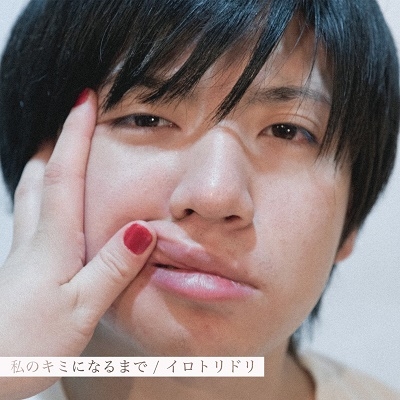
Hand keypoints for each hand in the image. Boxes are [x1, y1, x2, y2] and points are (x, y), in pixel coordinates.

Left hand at [0, 90, 155, 398]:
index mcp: (54, 241)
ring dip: (46, 161)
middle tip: (75, 119)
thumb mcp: (82, 308)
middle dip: (57, 140)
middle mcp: (35, 236)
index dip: (74, 134)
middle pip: (39, 173)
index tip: (85, 98)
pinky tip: (55, 202)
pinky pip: (32, 211)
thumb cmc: (28, 343)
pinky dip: (44, 190)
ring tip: (64, 148)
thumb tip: (142, 229)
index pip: (63, 173)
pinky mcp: (22, 263)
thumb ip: (114, 268)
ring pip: (31, 190)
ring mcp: (25, 249)